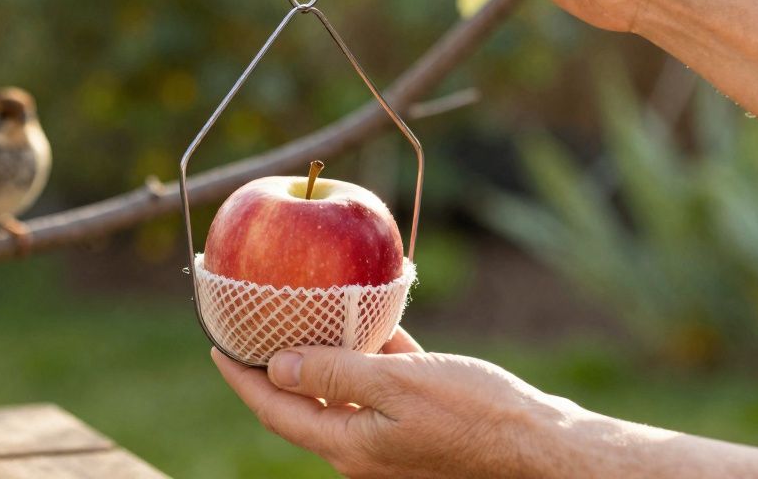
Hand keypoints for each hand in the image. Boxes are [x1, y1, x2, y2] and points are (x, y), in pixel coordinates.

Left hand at [212, 328, 574, 477]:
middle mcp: (363, 446)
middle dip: (273, 363)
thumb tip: (276, 367)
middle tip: (250, 324)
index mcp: (349, 444)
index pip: (275, 409)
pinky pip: (380, 382)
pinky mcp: (420, 419)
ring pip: (342, 388)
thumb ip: (335, 375)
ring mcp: (391, 436)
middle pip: (302, 400)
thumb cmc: (475, 415)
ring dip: (323, 352)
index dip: (241, 377)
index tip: (216, 344)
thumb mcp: (398, 387)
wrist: (541, 446)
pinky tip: (370, 315)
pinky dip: (370, 351)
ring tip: (302, 311)